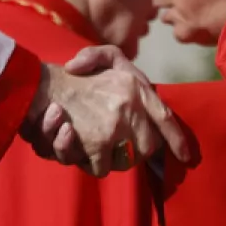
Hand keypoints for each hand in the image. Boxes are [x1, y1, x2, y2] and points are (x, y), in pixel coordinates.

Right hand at [23, 46, 192, 176]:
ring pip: (127, 161)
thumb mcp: (103, 57)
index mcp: (136, 86)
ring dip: (114, 160)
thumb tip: (124, 87)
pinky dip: (92, 164)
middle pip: (148, 148)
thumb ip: (111, 58)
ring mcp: (115, 127)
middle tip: (119, 148)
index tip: (185, 156)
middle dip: (136, 153)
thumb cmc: (72, 75)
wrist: (39, 87)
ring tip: (96, 145)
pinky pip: (103, 168)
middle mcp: (131, 107)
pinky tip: (82, 149)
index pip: (166, 118)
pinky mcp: (98, 144)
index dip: (177, 140)